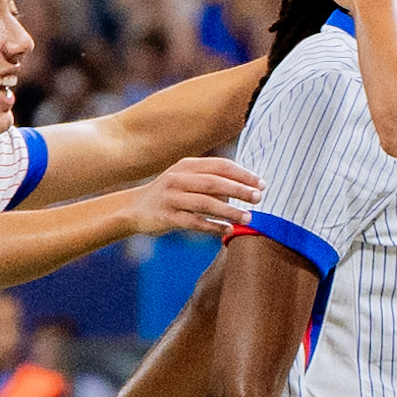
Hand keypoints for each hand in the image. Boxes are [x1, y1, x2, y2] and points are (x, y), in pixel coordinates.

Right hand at [133, 156, 262, 237]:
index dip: (243, 174)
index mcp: (187, 166)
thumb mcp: (186, 179)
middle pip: (214, 182)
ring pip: (205, 203)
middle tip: (259, 198)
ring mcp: (171, 197)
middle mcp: (178, 178)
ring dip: (229, 211)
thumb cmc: (169, 194)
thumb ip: (211, 180)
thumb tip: (245, 187)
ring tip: (248, 218)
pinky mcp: (165, 216)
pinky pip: (193, 222)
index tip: (261, 184)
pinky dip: (212, 226)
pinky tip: (227, 230)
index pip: (220, 166)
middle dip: (239, 190)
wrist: (134, 208)